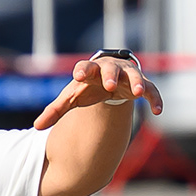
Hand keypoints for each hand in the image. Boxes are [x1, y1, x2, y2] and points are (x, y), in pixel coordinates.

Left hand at [31, 49, 153, 131]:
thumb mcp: (71, 97)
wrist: (108, 78)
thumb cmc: (86, 87)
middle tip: (110, 84)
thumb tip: (37, 127)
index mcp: (91, 71)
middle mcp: (111, 70)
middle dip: (111, 76)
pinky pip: (152, 90)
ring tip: (138, 94)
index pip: (85, 67)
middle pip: (111, 69)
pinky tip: (158, 111)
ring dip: (137, 84)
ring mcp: (128, 76)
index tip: (79, 76)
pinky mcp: (143, 85)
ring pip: (135, 77)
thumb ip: (56, 110)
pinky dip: (155, 99)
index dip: (83, 70)